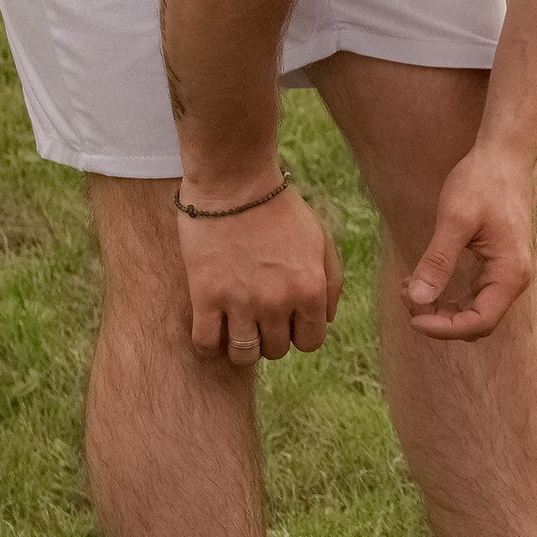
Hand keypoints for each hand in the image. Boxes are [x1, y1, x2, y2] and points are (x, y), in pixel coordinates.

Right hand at [180, 183, 342, 365]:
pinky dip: (210, 344)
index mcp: (310, 289)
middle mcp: (278, 302)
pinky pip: (206, 343)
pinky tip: (214, 329)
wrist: (234, 182)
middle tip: (260, 315)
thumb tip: (324, 321)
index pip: (310, 342)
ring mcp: (240, 302)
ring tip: (237, 327)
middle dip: (271, 336)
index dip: (299, 333)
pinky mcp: (205, 296)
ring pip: (243, 354)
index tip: (287, 318)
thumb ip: (331, 283)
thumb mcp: (320, 240)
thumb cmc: (280, 208)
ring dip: (242, 346)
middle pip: (276, 349)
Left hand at [406, 146, 536, 340]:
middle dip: (439, 319)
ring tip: (407, 288)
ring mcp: (508, 271)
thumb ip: (437, 262)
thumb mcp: (455, 220)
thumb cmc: (482, 182)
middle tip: (405, 296)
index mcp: (510, 273)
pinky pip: (474, 294)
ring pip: (475, 310)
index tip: (411, 317)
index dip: (443, 328)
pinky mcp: (498, 263)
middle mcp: (515, 278)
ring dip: (441, 308)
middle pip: (478, 322)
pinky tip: (422, 279)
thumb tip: (416, 300)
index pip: (479, 322)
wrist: (503, 155)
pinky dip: (448, 294)